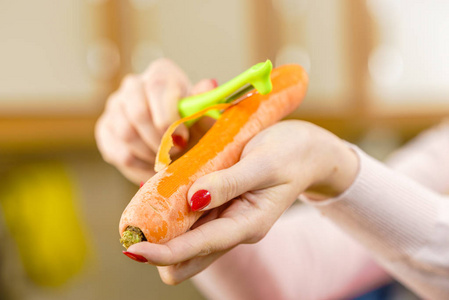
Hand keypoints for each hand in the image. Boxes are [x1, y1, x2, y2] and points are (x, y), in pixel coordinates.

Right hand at [95, 58, 216, 182]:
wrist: (178, 143)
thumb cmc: (193, 127)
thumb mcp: (203, 116)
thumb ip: (205, 104)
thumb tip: (208, 85)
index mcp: (160, 74)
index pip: (156, 88)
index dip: (169, 117)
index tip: (183, 138)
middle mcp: (133, 85)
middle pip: (137, 112)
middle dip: (159, 140)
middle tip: (175, 153)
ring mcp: (115, 106)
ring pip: (126, 133)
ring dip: (150, 154)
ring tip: (166, 161)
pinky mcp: (104, 129)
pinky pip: (118, 152)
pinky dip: (138, 166)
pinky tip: (152, 168)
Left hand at [125, 120, 358, 283]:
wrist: (308, 150)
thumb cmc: (291, 153)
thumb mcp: (264, 163)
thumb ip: (229, 182)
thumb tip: (192, 199)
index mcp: (247, 224)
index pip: (198, 248)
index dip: (163, 251)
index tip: (132, 248)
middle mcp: (233, 227)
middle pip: (186, 256)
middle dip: (158, 245)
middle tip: (135, 223)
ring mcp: (225, 217)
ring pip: (184, 237)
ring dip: (162, 226)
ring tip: (145, 202)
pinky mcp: (220, 204)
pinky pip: (189, 215)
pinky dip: (173, 207)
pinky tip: (165, 187)